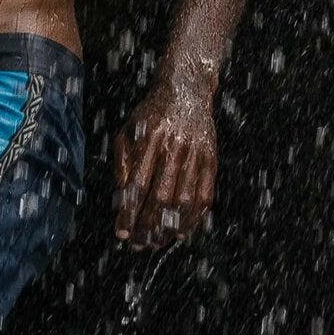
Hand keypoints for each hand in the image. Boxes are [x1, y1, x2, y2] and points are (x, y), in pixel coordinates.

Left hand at [114, 73, 217, 249]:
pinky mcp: (211, 158)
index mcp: (150, 139)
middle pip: (161, 196)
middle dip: (148, 225)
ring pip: (184, 200)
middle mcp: (175, 147)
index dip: (129, 211)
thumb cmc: (152, 113)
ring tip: (157, 242)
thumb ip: (123, 162)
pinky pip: (205, 194)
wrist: (188, 90)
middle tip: (138, 244)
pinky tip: (183, 231)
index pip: (138, 184)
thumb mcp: (128, 131)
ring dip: (170, 226)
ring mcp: (196, 153)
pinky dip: (195, 217)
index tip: (121, 232)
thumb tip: (121, 197)